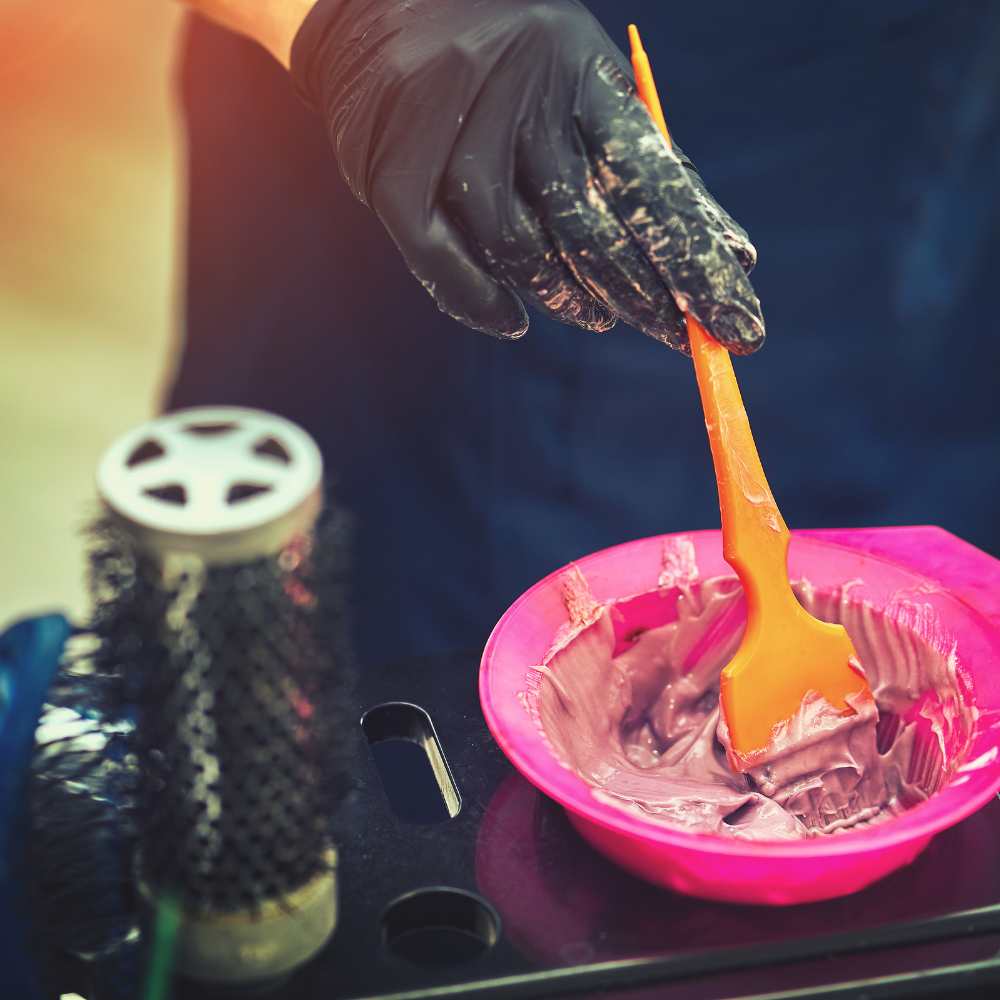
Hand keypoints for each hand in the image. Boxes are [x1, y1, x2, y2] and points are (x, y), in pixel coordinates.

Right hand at [292, 0, 763, 352]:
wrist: (383, 12)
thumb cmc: (518, 67)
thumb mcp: (590, 91)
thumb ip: (651, 167)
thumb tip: (729, 254)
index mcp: (580, 72)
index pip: (652, 183)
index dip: (695, 262)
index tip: (737, 323)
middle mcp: (517, 100)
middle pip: (589, 227)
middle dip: (646, 296)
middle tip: (679, 336)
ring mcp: (450, 138)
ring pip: (521, 252)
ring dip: (570, 301)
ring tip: (601, 318)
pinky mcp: (394, 177)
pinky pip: (444, 266)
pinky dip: (483, 305)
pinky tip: (516, 320)